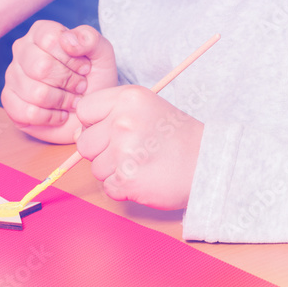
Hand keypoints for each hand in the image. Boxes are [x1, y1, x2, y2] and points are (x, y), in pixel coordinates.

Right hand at [2, 21, 117, 143]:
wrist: (90, 109)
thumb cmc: (94, 79)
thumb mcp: (102, 54)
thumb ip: (89, 39)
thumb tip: (67, 40)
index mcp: (40, 33)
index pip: (50, 40)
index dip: (72, 59)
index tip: (84, 68)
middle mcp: (22, 51)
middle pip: (41, 66)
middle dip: (68, 81)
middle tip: (80, 87)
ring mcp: (12, 76)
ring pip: (36, 92)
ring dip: (62, 101)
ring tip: (72, 100)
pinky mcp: (10, 102)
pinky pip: (27, 112)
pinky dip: (50, 117)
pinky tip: (59, 114)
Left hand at [75, 86, 203, 208]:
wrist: (209, 163)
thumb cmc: (177, 137)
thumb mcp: (146, 108)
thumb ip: (111, 114)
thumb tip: (78, 134)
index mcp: (128, 99)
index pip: (84, 110)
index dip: (94, 123)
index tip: (114, 129)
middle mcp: (123, 122)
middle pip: (84, 143)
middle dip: (102, 151)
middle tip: (132, 151)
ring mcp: (124, 152)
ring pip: (95, 168)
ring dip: (114, 171)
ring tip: (141, 164)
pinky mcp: (126, 179)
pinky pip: (107, 187)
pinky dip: (123, 188)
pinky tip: (143, 178)